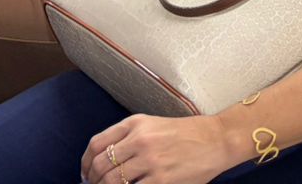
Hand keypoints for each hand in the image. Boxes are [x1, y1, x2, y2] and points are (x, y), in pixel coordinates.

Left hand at [82, 114, 234, 183]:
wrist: (216, 139)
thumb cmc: (185, 133)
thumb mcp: (153, 124)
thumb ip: (128, 137)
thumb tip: (101, 161)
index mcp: (135, 123)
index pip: (96, 144)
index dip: (85, 163)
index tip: (85, 174)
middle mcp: (140, 139)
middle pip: (100, 165)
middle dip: (92, 181)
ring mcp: (150, 161)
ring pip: (111, 181)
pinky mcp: (161, 180)